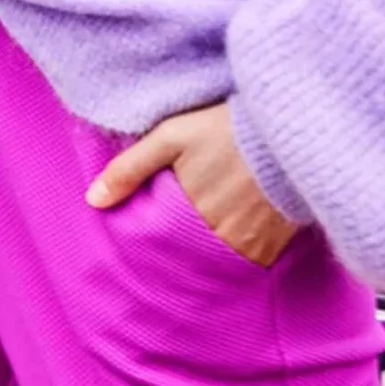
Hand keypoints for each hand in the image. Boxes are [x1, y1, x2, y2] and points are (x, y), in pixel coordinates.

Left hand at [85, 102, 301, 267]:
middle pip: (195, 255)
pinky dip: (247, 248)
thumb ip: (131, 167)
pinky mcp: (280, 244)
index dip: (162, 238)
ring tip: (219, 225)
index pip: (165, 245)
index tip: (161, 231)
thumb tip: (92, 200)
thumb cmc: (228, 129)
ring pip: (225, 260)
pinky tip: (246, 225)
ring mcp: (253, 245)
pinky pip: (256, 260)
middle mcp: (221, 238)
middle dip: (189, 246)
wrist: (292, 125)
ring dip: (218, 248)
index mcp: (191, 216)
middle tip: (191, 228)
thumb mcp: (173, 136)